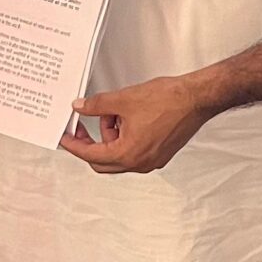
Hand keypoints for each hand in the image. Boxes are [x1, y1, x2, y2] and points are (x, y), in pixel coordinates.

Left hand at [67, 73, 219, 173]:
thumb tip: (81, 107)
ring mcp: (152, 160)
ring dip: (110, 137)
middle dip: (91, 144)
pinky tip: (126, 118)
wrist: (197, 98)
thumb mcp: (123, 99)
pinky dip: (125, 138)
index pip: (91, 155)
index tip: (64, 138)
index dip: (74, 145)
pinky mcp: (161, 153)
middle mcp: (140, 163)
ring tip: (113, 113)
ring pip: (120, 155)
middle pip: (103, 162)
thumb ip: (97, 105)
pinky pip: (134, 151)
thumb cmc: (168, 100)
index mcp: (128, 154)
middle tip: (81, 128)